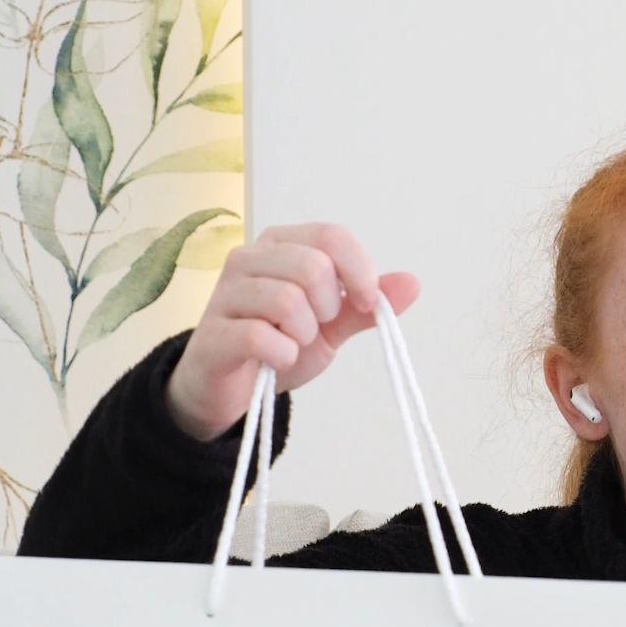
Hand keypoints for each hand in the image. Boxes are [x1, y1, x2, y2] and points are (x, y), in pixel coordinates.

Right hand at [165, 223, 419, 442]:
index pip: (331, 236)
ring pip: (286, 299)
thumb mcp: (331, 325)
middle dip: (329, 307)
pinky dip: (282, 355)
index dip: (359, 271)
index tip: (365, 302)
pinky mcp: (212, 332)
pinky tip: (276, 360)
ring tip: (293, 344)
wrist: (232, 390)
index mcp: (281, 244)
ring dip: (304, 333)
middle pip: (312, 265)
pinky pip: (260, 336)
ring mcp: (225, 293)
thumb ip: (364, 304)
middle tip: (317, 327)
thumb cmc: (277, 345)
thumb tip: (412, 282)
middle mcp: (249, 258)